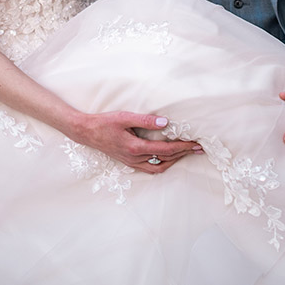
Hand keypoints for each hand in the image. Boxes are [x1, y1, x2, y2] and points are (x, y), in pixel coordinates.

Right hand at [76, 112, 202, 173]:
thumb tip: (165, 123)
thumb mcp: (125, 117)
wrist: (86, 132)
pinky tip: (166, 157)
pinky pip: (149, 168)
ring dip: (173, 161)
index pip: (166, 150)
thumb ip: (145, 120)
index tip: (196, 144)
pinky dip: (161, 164)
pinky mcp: (128, 162)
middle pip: (165, 160)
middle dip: (183, 155)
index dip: (183, 147)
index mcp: (136, 147)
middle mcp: (135, 158)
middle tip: (197, 149)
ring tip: (185, 153)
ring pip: (158, 167)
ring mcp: (131, 162)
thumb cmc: (104, 123)